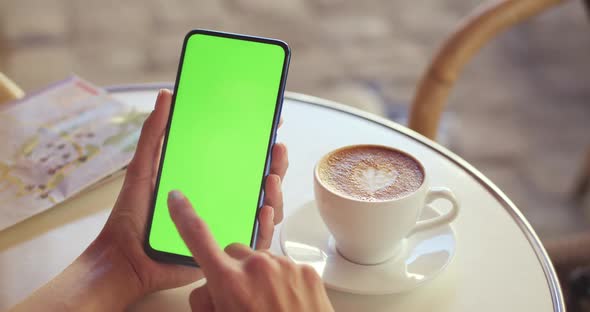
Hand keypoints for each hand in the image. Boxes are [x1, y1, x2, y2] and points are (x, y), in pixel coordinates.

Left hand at [91, 89, 288, 299]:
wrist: (124, 258)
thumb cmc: (131, 215)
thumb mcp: (143, 167)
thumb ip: (154, 132)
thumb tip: (167, 94)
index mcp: (208, 179)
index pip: (243, 159)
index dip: (261, 143)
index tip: (273, 123)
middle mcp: (223, 200)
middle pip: (261, 181)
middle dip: (277, 164)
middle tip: (277, 148)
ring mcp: (227, 224)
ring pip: (266, 208)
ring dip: (276, 192)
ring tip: (271, 179)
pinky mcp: (226, 247)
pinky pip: (256, 239)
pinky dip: (267, 225)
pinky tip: (264, 211)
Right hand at [167, 191, 333, 311]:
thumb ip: (206, 301)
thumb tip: (209, 289)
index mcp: (230, 282)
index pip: (198, 239)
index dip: (184, 216)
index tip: (176, 198)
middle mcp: (257, 267)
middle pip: (233, 253)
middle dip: (232, 270)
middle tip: (239, 299)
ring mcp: (285, 265)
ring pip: (262, 261)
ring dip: (260, 277)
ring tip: (268, 305)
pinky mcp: (306, 270)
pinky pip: (286, 268)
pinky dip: (283, 282)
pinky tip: (286, 303)